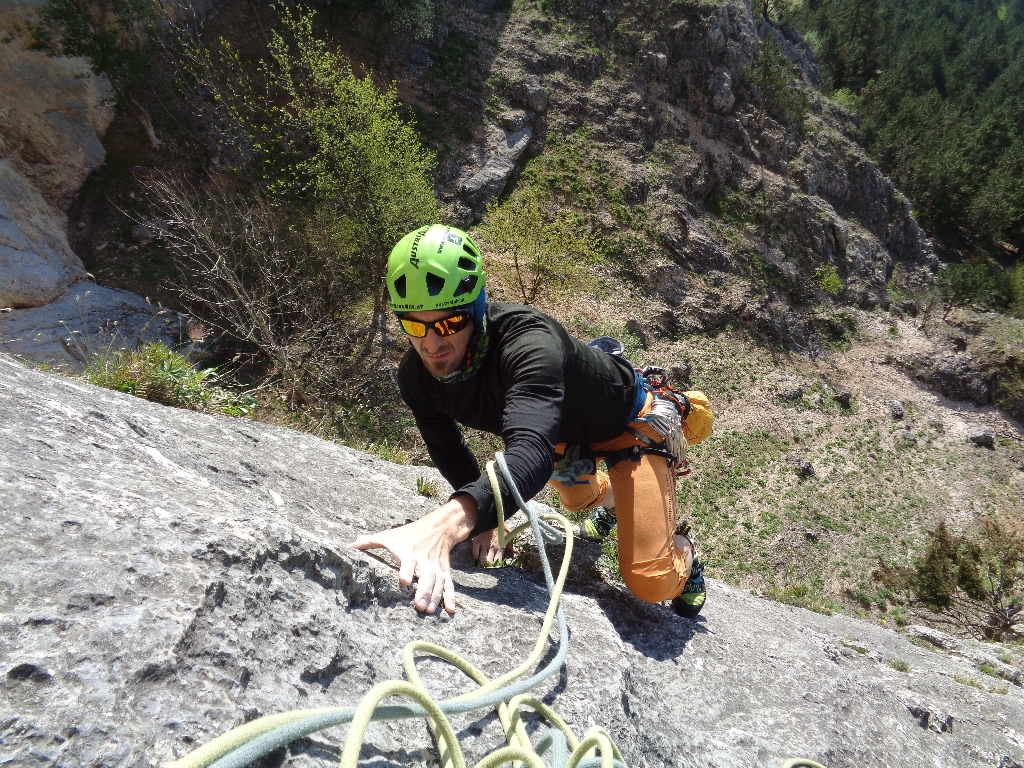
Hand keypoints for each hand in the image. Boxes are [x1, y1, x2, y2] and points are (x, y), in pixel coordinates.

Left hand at [349, 495, 476, 614]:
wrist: (438, 527)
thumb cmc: (409, 534)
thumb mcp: (390, 535)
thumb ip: (370, 541)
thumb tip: (350, 546)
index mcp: (409, 552)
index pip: (408, 561)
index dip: (406, 571)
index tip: (404, 582)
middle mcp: (424, 560)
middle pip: (426, 576)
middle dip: (424, 590)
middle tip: (419, 606)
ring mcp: (436, 567)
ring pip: (438, 582)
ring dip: (435, 596)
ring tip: (429, 610)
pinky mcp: (444, 571)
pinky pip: (449, 584)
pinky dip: (450, 597)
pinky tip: (450, 609)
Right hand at [472, 524, 514, 565]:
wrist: (491, 517)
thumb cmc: (501, 525)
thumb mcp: (509, 534)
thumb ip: (511, 544)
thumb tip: (516, 552)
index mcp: (500, 548)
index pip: (498, 561)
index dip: (496, 565)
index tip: (495, 566)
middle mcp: (492, 548)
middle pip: (489, 562)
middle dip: (488, 565)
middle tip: (487, 566)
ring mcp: (483, 545)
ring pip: (482, 559)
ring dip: (482, 562)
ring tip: (482, 563)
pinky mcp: (477, 541)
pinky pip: (475, 552)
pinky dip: (475, 556)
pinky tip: (476, 556)